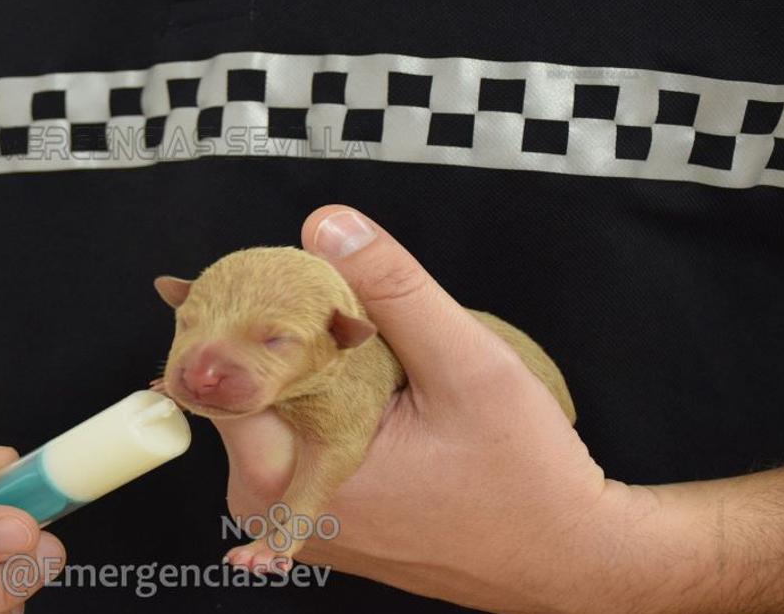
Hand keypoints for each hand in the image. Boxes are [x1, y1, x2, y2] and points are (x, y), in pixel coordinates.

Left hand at [213, 206, 633, 612]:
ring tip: (365, 343)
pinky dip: (317, 394)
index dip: (247, 311)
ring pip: (265, 405)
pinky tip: (364, 377)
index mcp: (289, 474)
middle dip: (278, 332)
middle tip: (333, 297)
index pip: (219, 370)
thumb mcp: (468, 367)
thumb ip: (396, 290)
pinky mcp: (315, 511)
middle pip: (236, 384)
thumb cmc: (525, 480)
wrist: (564, 557)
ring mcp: (291, 511)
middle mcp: (270, 503)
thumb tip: (328, 226)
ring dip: (303, 363)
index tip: (283, 274)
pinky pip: (289, 433)